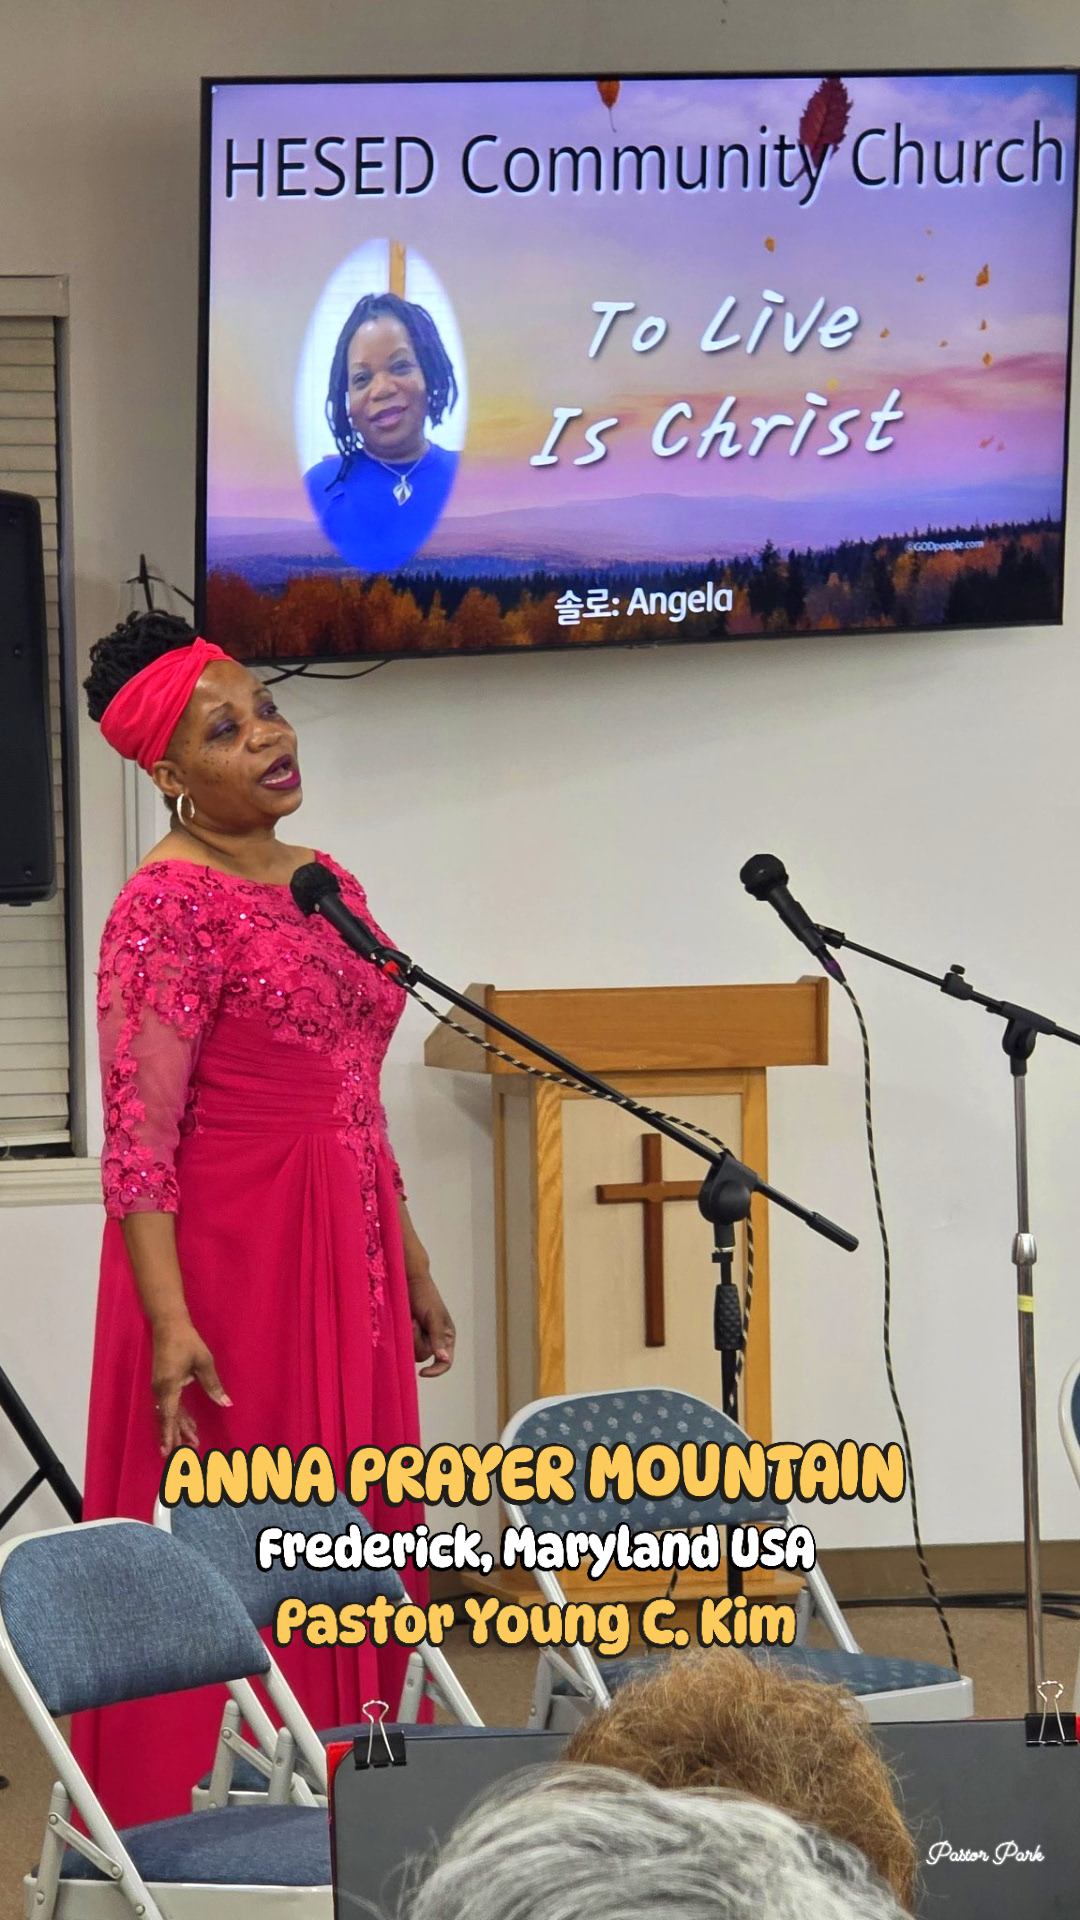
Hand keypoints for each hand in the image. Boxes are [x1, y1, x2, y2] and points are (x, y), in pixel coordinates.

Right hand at [151, 1313, 231, 1454]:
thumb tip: (225, 1403)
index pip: (170, 1416)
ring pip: (168, 1414)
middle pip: (167, 1419)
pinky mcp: (163, 1384)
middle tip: (183, 1455)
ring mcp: (160, 1388)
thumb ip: (213, 1385)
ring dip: (178, 1428)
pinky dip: (178, 1417)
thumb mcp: (204, 1362)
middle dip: (175, 1437)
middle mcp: (161, 1391)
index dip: (170, 1434)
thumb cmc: (187, 1342)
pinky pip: (170, 1405)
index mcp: (169, 1387)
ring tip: (190, 1443)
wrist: (168, 1325)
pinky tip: (188, 1425)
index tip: (170, 1451)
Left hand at [408, 1276, 455, 1377]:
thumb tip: (444, 1359)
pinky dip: (402, 1335)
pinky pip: (402, 1345)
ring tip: (409, 1318)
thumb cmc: (425, 1294)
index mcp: (447, 1336)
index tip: (422, 1372)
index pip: (445, 1362)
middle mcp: (434, 1340)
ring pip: (411, 1351)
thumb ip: (438, 1338)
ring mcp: (419, 1337)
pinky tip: (404, 1320)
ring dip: (408, 1336)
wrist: (407, 1280)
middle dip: (417, 1341)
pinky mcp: (406, 1334)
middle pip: (424, 1356)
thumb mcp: (434, 1316)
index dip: (436, 1371)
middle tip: (414, 1322)